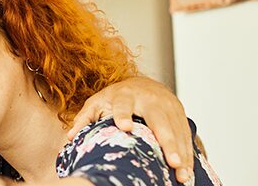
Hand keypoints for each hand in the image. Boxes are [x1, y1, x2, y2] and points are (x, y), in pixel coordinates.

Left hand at [67, 76, 192, 181]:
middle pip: (159, 120)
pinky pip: (185, 134)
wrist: (143, 83)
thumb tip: (70, 136)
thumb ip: (85, 118)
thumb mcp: (98, 102)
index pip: (123, 105)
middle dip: (166, 142)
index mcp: (125, 95)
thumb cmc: (117, 97)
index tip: (125, 127)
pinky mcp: (180, 112)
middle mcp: (149, 99)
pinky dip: (188, 152)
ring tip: (181, 174)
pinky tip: (187, 170)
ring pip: (176, 130)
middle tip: (171, 162)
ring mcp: (167, 105)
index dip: (123, 114)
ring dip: (181, 152)